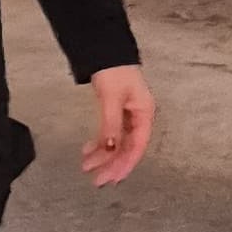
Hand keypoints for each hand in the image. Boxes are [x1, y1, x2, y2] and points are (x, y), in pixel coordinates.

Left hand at [83, 65, 154, 185]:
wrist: (106, 51)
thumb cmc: (114, 71)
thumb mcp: (112, 98)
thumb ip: (111, 125)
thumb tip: (110, 149)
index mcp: (144, 114)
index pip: (137, 146)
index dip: (125, 164)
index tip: (112, 178)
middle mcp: (139, 117)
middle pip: (127, 147)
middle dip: (112, 164)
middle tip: (97, 179)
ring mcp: (128, 115)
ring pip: (117, 143)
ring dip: (103, 155)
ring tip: (86, 166)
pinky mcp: (117, 112)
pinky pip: (111, 134)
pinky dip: (100, 143)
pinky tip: (89, 150)